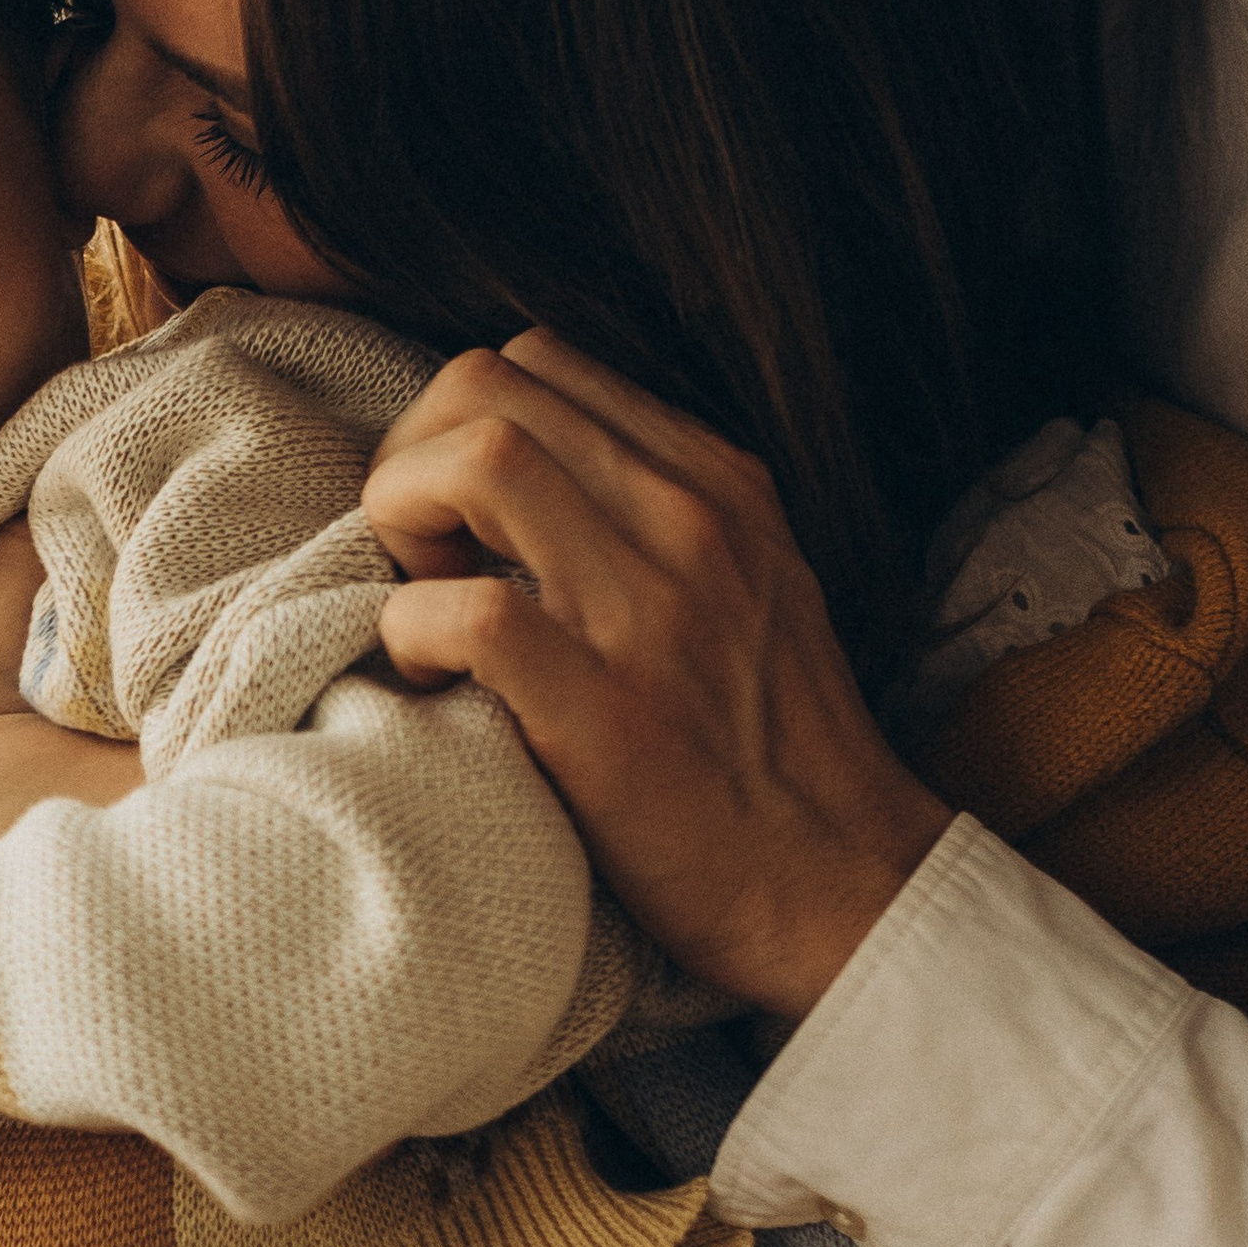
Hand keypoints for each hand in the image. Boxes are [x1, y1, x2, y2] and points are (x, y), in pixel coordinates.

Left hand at [363, 329, 950, 1018]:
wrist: (844, 884)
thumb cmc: (776, 752)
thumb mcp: (750, 585)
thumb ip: (657, 518)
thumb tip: (520, 487)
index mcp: (720, 482)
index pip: (542, 361)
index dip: (464, 419)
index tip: (459, 513)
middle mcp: (689, 521)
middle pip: (489, 385)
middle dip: (414, 451)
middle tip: (419, 550)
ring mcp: (650, 610)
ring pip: (475, 460)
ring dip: (403, 514)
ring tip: (422, 594)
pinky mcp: (605, 708)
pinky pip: (464, 611)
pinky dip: (409, 632)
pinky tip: (426, 678)